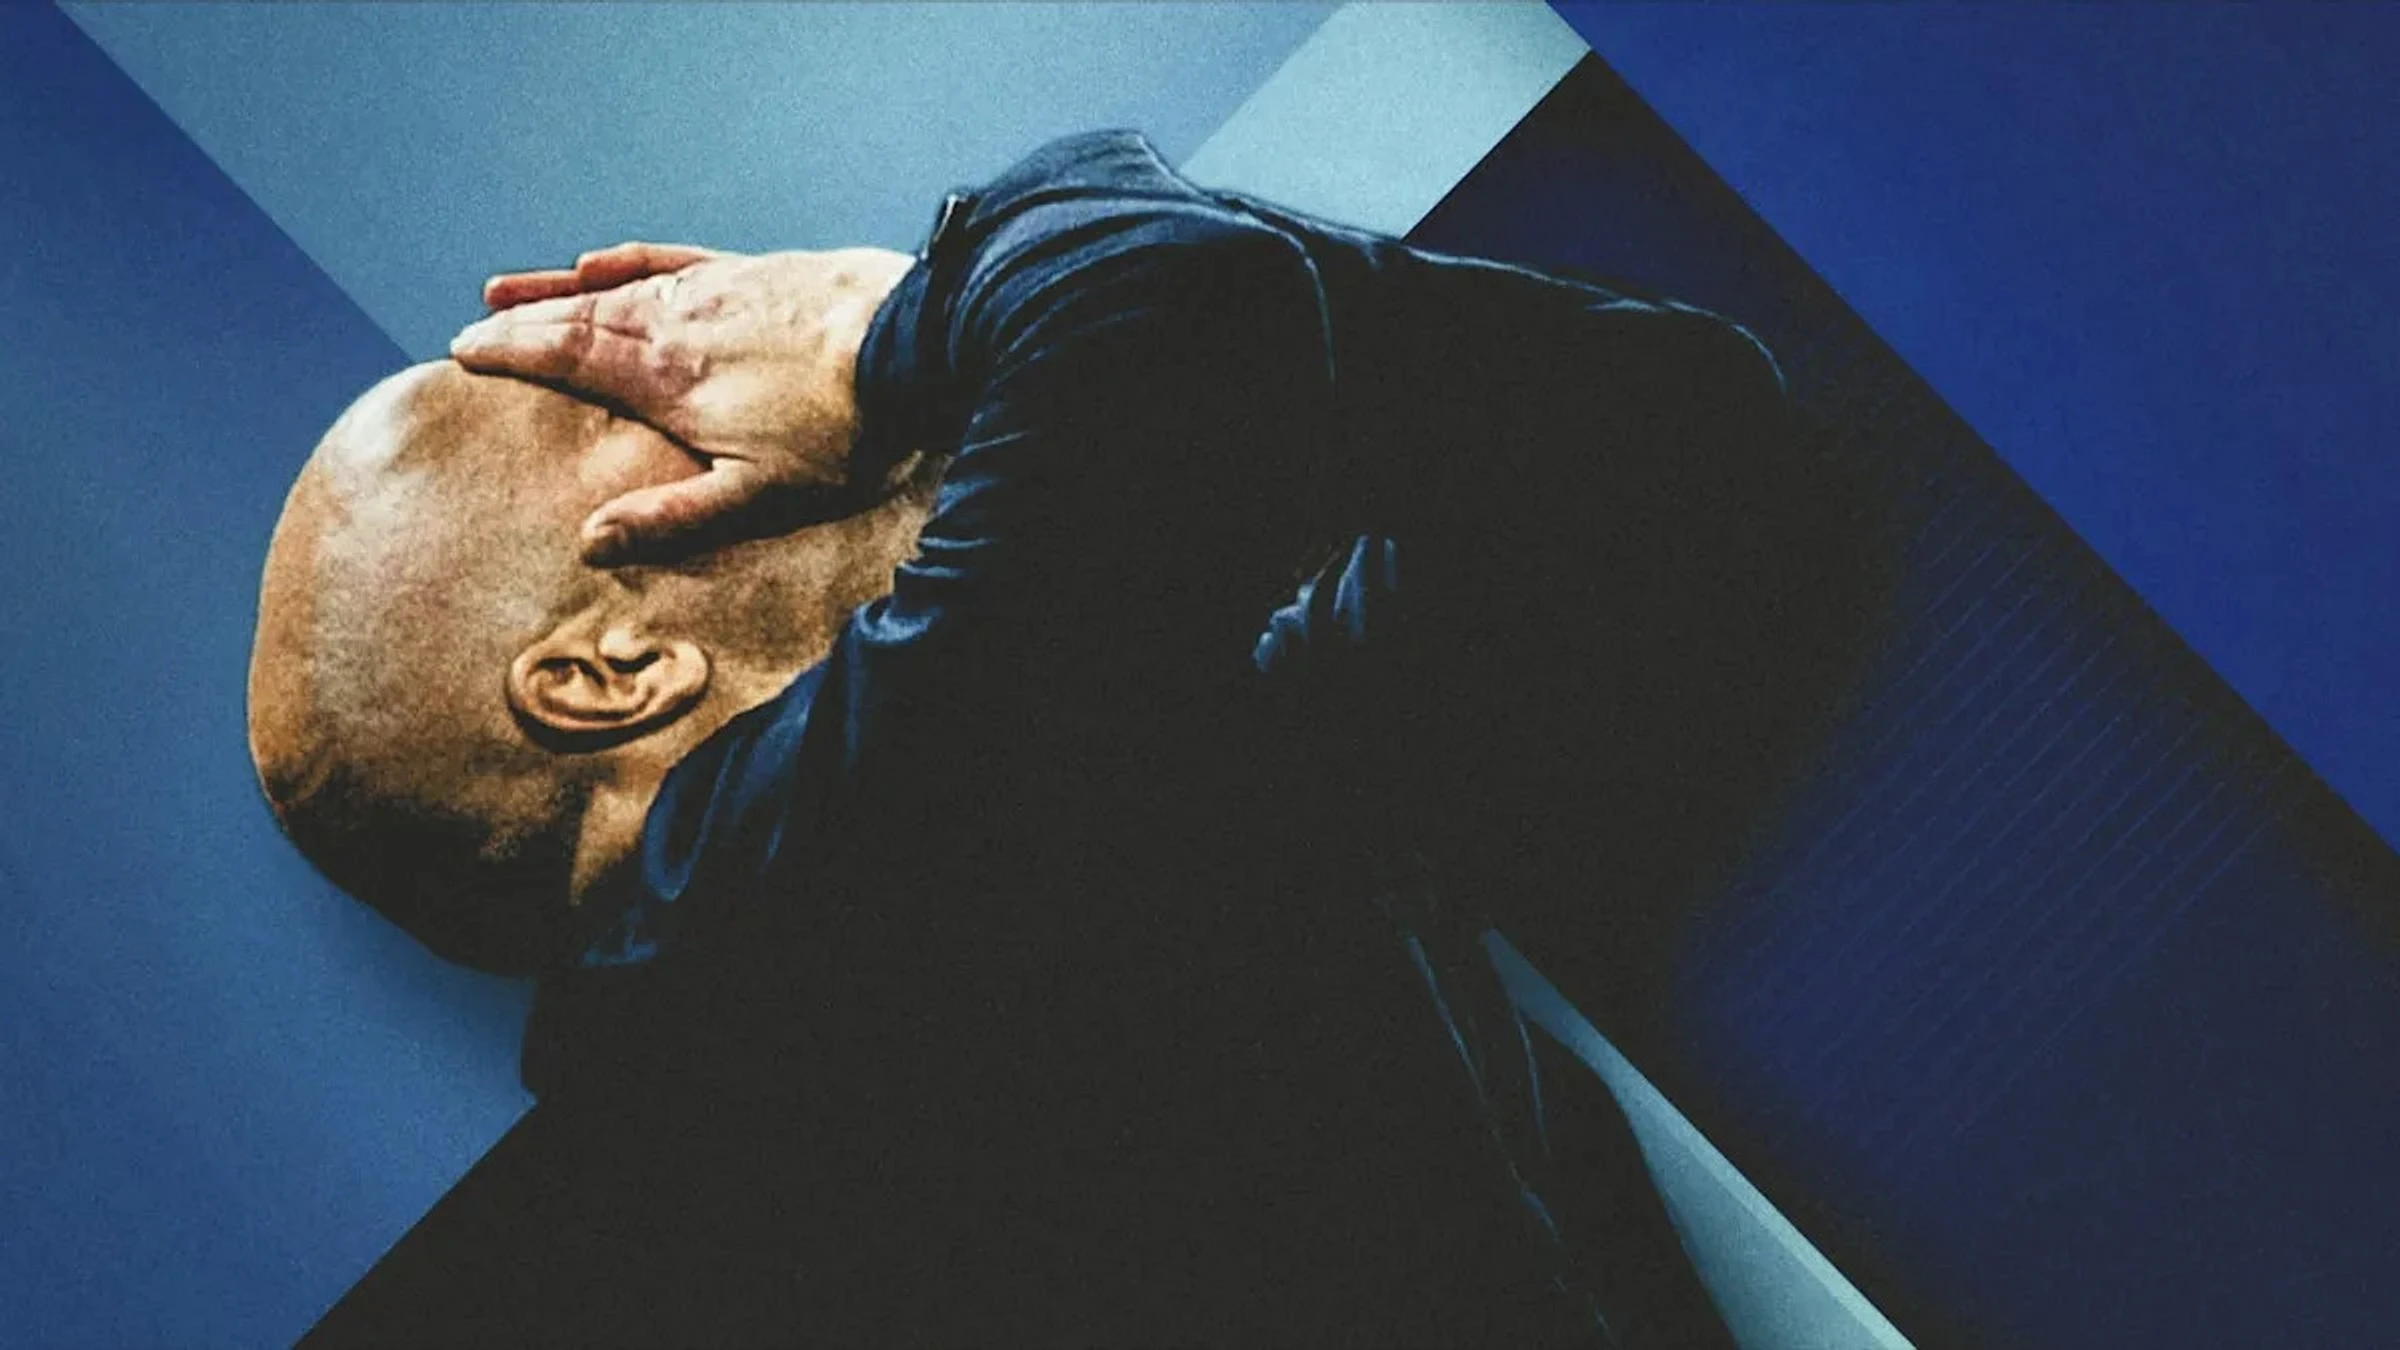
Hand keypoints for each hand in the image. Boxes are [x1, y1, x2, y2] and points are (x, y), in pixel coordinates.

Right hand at [454, 241, 916, 564]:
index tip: (464, 355)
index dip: (511, 356)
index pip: (565, 360)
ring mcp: (712, 290)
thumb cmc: (845, 429)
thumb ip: (674, 516)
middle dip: (520, 325)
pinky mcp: (752, 272)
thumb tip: (592, 539)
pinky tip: (600, 260)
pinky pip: (669, 260)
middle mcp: (674, 323)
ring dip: (557, 291)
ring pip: (615, 286)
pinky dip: (625, 261)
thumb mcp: (761, 496)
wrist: (915, 342)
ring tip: (507, 290)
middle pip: (577, 319)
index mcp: (664, 379)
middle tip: (472, 331)